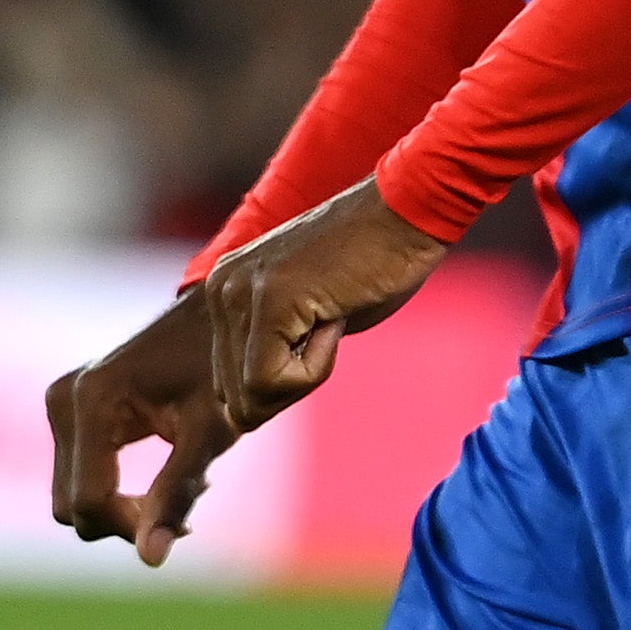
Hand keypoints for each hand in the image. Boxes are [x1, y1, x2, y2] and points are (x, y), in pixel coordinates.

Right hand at [46, 287, 237, 567]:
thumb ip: (176, 494)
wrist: (220, 316)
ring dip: (124, 507)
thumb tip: (150, 561)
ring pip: (73, 495)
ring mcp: (61, 401)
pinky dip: (118, 489)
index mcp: (93, 400)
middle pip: (73, 506)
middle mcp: (64, 399)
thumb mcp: (209, 433)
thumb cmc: (224, 370)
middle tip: (190, 500)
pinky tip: (171, 472)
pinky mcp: (68, 408)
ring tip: (188, 483)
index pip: (89, 501)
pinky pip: (78, 474)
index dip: (133, 526)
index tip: (188, 519)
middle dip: (127, 520)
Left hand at [201, 177, 451, 433]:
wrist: (410, 211)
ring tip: (332, 314)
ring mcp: (239, 292)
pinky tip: (335, 316)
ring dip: (304, 373)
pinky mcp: (268, 301)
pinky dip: (314, 368)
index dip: (285, 383)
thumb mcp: (308, 315)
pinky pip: (271, 381)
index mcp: (225, 289)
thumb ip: (271, 352)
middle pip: (236, 398)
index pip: (231, 386)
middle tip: (329, 324)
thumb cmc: (375, 264)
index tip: (319, 330)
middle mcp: (221, 288)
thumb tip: (241, 418)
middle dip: (291, 383)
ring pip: (252, 396)